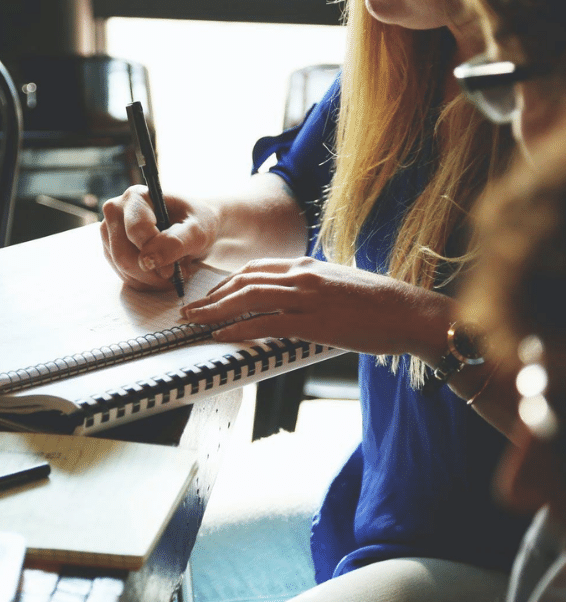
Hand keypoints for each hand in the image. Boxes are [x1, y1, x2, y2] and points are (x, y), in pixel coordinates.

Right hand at [100, 185, 219, 290]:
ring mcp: (110, 232)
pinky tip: (161, 274)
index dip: (155, 253)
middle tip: (175, 274)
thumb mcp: (197, 231)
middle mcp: (116, 211)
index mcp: (137, 197)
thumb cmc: (197, 222)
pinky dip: (146, 282)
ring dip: (151, 279)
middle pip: (123, 254)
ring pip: (122, 268)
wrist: (194, 226)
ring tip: (173, 271)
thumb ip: (176, 242)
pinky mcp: (111, 250)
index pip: (136, 231)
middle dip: (151, 272)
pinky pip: (124, 276)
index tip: (173, 268)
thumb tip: (148, 260)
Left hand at [181, 257, 449, 359]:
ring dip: (216, 311)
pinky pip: (267, 323)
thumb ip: (311, 288)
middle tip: (190, 310)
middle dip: (212, 296)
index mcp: (307, 265)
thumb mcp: (338, 285)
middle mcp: (303, 275)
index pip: (255, 269)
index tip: (210, 296)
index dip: (227, 283)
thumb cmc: (379, 303)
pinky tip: (222, 336)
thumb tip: (290, 300)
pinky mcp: (315, 321)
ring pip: (249, 298)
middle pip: (244, 281)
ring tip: (195, 322)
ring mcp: (307, 296)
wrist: (411, 312)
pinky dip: (239, 329)